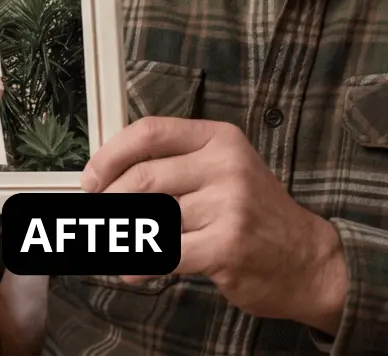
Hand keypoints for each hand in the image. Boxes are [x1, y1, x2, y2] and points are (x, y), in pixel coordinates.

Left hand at [83, 116, 347, 334]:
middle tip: (98, 214)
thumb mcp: (224, 171)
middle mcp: (226, 166)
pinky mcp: (227, 245)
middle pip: (142, 176)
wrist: (310, 261)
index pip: (149, 133)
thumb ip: (173, 165)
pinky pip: (164, 252)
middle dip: (110, 199)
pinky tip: (130, 268)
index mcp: (220, 139)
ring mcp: (229, 206)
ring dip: (124, 234)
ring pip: (151, 216)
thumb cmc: (256, 215)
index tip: (91, 177)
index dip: (110, 155)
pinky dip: (138, 262)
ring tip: (115, 242)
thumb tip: (107, 176)